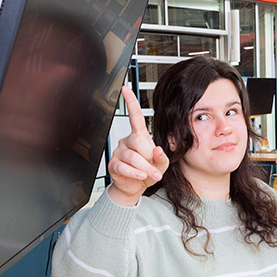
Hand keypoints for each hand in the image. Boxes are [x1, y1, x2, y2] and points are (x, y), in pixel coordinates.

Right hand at [107, 86, 168, 206]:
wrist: (135, 188)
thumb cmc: (147, 173)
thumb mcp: (161, 166)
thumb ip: (162, 158)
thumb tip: (157, 150)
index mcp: (140, 136)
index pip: (135, 116)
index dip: (131, 102)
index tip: (125, 89)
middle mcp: (128, 141)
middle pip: (138, 141)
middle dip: (148, 157)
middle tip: (152, 167)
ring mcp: (119, 152)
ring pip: (133, 157)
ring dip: (144, 168)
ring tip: (148, 175)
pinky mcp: (113, 164)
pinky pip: (124, 166)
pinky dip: (135, 174)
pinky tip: (140, 177)